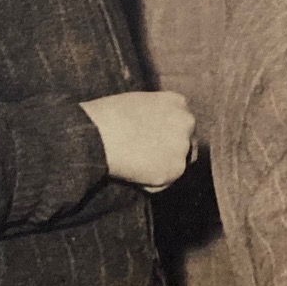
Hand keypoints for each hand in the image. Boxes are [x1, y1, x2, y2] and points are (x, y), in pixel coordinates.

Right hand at [80, 90, 196, 192]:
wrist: (99, 134)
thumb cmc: (107, 117)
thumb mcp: (137, 103)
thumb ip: (155, 114)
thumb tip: (152, 130)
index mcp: (178, 102)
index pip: (183, 123)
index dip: (169, 135)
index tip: (154, 142)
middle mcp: (187, 122)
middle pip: (187, 143)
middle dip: (171, 152)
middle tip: (147, 158)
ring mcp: (182, 146)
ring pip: (176, 164)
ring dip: (160, 168)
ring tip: (134, 164)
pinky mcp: (175, 169)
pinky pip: (164, 182)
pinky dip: (150, 183)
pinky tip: (132, 172)